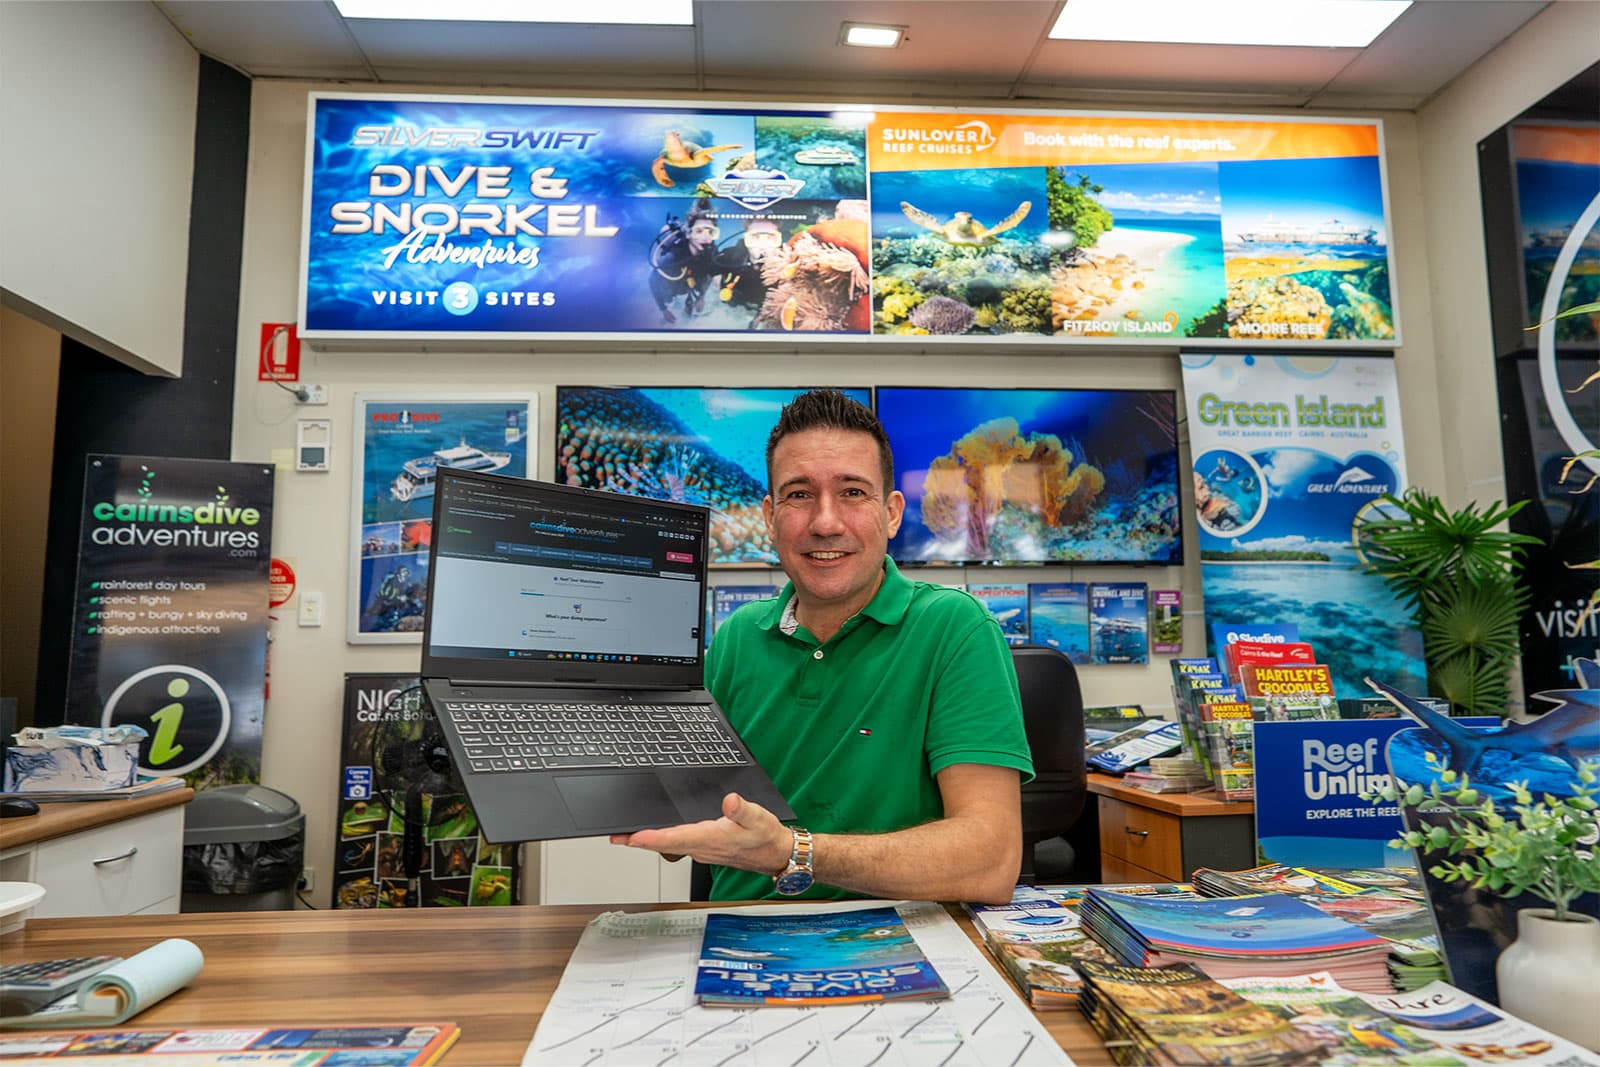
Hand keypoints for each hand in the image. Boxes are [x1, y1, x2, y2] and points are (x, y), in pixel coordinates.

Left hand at [610, 792, 790, 875]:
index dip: (651, 838)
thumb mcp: (759, 818)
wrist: (776, 854)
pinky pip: (677, 845)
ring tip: (626, 834)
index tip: (631, 837)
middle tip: (615, 837)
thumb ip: (742, 809)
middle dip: (638, 841)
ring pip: (668, 846)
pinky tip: (655, 834)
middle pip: (664, 845)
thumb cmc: (766, 837)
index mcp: (711, 839)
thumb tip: (729, 801)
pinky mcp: (704, 848)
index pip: (675, 839)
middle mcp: (702, 848)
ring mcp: (701, 850)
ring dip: (647, 842)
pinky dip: (661, 840)